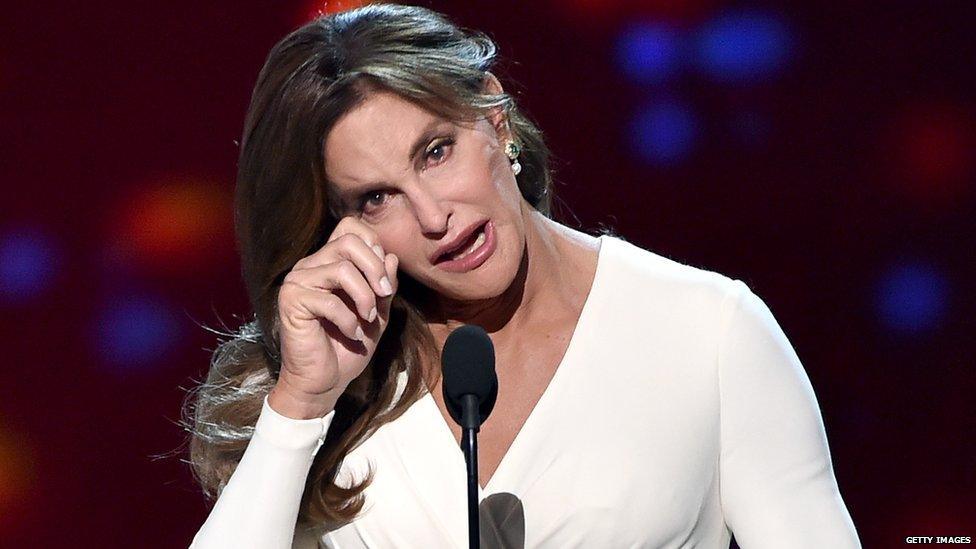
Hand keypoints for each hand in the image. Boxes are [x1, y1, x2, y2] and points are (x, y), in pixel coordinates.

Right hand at [269, 217, 398, 418]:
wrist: (325, 381)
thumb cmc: (350, 345)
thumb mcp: (378, 311)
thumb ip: (383, 284)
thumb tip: (390, 255)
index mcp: (329, 262)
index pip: (350, 227)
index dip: (373, 244)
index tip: (384, 277)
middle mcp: (310, 265)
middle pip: (348, 241)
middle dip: (374, 269)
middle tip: (385, 294)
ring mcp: (298, 281)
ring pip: (341, 268)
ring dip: (365, 296)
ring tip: (369, 318)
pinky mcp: (291, 301)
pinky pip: (329, 300)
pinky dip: (349, 320)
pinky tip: (352, 334)